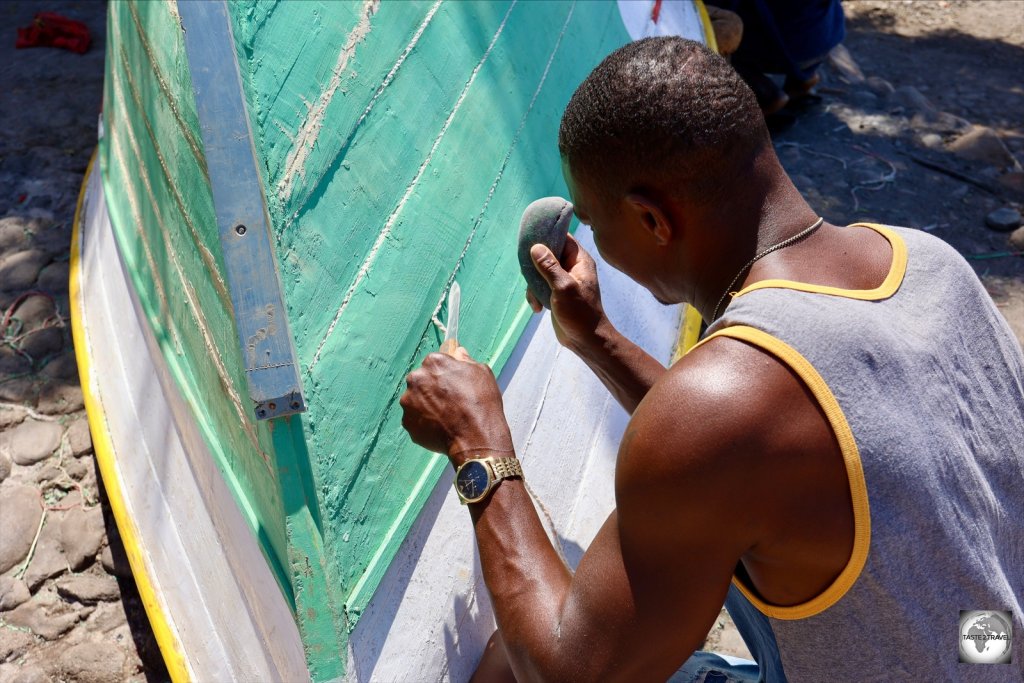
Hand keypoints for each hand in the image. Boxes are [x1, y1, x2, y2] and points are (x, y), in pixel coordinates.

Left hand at [400, 346, 513, 461]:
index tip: (452, 383)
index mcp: (433, 362)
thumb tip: (458, 352)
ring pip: (416, 400)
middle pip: (421, 380)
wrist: (476, 438)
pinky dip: (424, 422)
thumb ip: (465, 360)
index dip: (444, 374)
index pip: (434, 363)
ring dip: (426, 405)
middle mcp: (416, 378)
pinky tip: (440, 427)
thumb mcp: (481, 373)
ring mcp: (409, 402)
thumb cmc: (481, 404)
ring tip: (446, 417)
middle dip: (431, 389)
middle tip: (449, 402)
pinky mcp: (407, 422)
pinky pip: (415, 419)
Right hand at [527, 234, 608, 352]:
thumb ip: (549, 266)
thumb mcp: (563, 287)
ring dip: (534, 284)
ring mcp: (563, 280)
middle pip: (548, 253)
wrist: (585, 339)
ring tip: (537, 298)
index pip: (563, 237)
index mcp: (579, 260)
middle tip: (529, 273)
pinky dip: (536, 295)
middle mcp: (572, 267)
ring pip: (541, 270)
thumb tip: (536, 247)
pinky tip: (538, 308)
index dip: (547, 234)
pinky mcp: (556, 292)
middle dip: (535, 264)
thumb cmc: (579, 312)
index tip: (530, 236)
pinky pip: (540, 285)